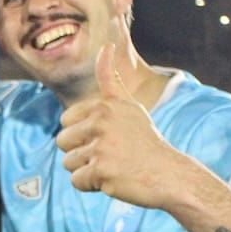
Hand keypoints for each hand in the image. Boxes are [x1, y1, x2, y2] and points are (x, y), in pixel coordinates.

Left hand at [54, 36, 179, 206]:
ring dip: (86, 170)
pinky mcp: (101, 170)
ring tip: (112, 166)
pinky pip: (76, 180)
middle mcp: (101, 122)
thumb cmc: (144, 141)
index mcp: (104, 106)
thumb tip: (105, 46)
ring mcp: (101, 146)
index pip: (66, 121)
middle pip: (62, 142)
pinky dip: (91, 185)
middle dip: (80, 152)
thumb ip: (110, 79)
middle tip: (109, 154)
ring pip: (68, 162)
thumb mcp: (128, 105)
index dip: (82, 134)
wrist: (167, 174)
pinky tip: (112, 179)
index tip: (107, 137)